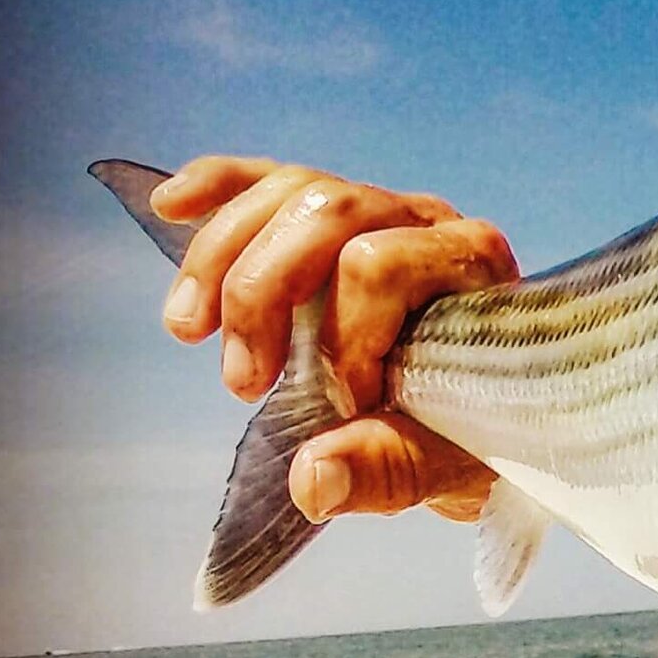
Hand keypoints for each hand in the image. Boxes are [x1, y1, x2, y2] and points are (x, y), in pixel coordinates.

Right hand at [152, 155, 515, 522]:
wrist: (486, 411)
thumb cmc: (469, 431)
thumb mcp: (442, 463)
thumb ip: (387, 468)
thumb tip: (313, 477)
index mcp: (470, 266)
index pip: (377, 266)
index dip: (343, 337)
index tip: (345, 404)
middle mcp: (430, 221)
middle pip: (326, 212)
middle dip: (260, 294)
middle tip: (241, 383)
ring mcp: (382, 208)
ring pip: (290, 192)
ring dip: (221, 257)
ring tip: (188, 332)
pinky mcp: (335, 214)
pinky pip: (273, 180)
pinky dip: (218, 186)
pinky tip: (171, 205)